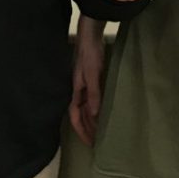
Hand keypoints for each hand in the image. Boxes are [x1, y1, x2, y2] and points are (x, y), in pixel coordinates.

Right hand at [69, 27, 105, 146]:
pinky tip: (103, 112)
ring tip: (101, 131)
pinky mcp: (92, 79)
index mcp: (75, 91)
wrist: (90, 33)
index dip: (81, 131)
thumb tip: (94, 114)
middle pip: (81, 115)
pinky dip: (96, 108)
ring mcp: (84, 84)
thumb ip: (93, 93)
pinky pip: (92, 99)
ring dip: (92, 120)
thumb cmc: (90, 54)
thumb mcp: (92, 74)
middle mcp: (78, 90)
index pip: (75, 117)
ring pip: (86, 108)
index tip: (90, 144)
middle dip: (87, 129)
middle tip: (97, 142)